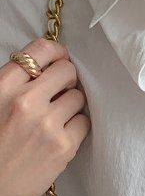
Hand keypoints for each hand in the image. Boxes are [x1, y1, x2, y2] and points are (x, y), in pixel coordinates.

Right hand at [0, 36, 89, 195]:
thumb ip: (16, 83)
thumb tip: (51, 64)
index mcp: (3, 86)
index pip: (41, 50)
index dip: (57, 53)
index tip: (61, 60)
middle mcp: (25, 101)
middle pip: (67, 71)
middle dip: (67, 80)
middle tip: (60, 93)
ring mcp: (47, 124)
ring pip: (78, 97)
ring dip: (72, 105)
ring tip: (57, 118)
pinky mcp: (64, 146)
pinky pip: (84, 122)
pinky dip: (77, 126)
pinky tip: (62, 134)